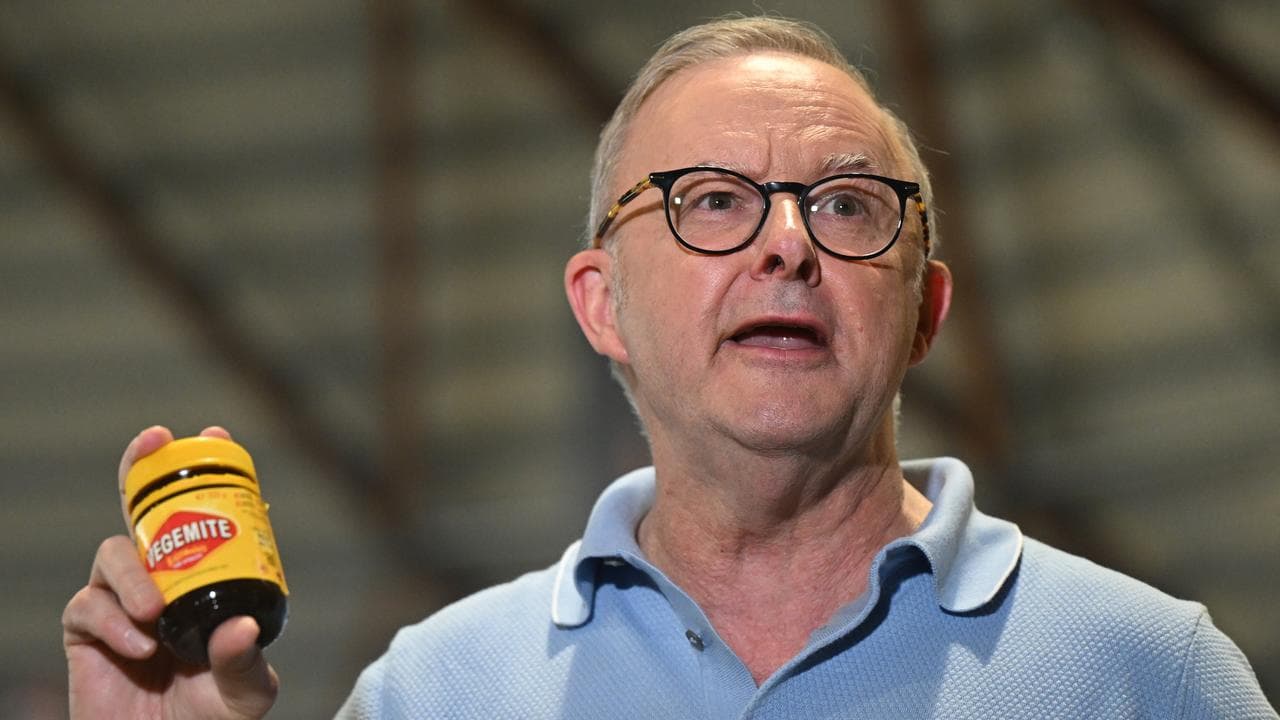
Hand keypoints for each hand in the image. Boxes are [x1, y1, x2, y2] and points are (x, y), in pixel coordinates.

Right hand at [62, 426, 278, 719]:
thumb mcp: (246, 692)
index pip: (204, 516)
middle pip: (143, 510)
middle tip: (154, 439)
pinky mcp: (87, 632)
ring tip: (154, 613)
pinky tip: (141, 647)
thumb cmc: (212, 719)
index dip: (203, 472)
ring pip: (113, 554)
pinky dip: (113, 622)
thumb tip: (241, 625)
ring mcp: (122, 602)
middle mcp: (163, 580)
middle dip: (144, 468)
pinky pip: (88, 606)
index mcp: (206, 579)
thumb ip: (245, 661)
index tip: (213, 434)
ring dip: (133, 575)